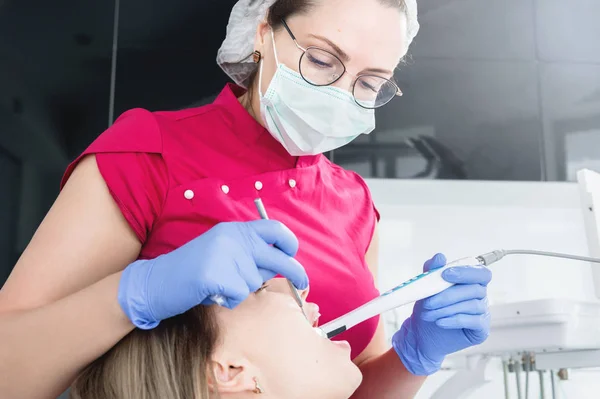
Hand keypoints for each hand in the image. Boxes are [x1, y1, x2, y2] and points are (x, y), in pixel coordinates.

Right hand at [118, 220, 308, 328]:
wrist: (156, 282)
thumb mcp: (222, 251)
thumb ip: (248, 252)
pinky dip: (230, 299)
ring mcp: (222, 255)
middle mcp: (231, 238)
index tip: (293, 254)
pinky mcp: (214, 274)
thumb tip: (281, 262)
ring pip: (254, 282)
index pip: (273, 228)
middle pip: (276, 257)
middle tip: (304, 283)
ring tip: (220, 284)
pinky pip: (240, 294)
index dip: (289, 242)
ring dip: (242, 289)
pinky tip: (213, 293)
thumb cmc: (192, 271)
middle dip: (294, 271)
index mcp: (234, 230)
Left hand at [392, 253, 491, 374]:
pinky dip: (453, 320)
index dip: (466, 272)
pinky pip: (472, 321)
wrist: (423, 334)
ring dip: (446, 309)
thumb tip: (440, 257)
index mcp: (471, 281)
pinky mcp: (481, 329)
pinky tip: (440, 321)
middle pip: (474, 289)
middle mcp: (480, 296)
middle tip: (428, 301)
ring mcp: (483, 313)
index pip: (481, 273)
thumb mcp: (426, 287)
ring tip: (428, 313)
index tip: (445, 274)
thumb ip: (433, 270)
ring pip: (471, 305)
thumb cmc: (429, 307)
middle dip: (448, 295)